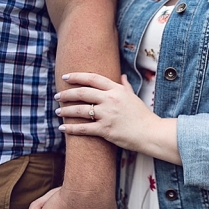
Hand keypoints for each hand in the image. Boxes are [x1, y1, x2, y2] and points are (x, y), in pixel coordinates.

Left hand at [57, 73, 181, 164]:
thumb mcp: (133, 96)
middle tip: (57, 96)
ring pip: (80, 110)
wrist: (150, 133)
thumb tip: (121, 76)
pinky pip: (83, 128)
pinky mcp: (105, 130)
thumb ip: (125, 86)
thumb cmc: (142, 115)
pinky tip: (63, 127)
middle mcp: (110, 100)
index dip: (77, 76)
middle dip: (67, 94)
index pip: (92, 78)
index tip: (65, 77)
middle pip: (82, 92)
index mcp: (116, 89)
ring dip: (66, 110)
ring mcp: (107, 115)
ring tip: (58, 111)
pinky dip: (71, 128)